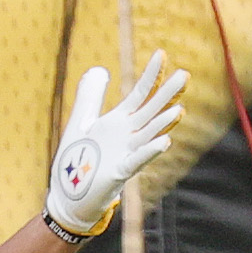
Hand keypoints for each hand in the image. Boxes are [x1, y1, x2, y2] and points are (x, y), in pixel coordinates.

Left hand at [45, 51, 187, 237]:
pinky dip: (149, 152)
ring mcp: (126, 154)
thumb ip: (89, 97)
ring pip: (148, 135)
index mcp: (119, 122)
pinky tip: (163, 142)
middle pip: (151, 111)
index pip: (140, 94)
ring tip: (178, 109)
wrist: (67, 198)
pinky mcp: (118, 174)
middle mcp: (128, 136)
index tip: (161, 54)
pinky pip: (136, 161)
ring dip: (163, 124)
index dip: (150, 76)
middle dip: (166, 95)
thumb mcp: (81, 123)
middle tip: (184, 75)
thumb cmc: (76, 163)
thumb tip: (99, 69)